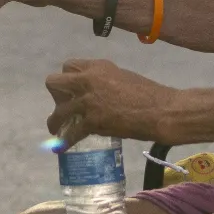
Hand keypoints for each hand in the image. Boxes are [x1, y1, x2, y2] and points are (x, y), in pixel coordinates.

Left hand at [46, 58, 175, 143]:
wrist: (160, 110)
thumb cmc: (148, 93)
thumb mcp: (122, 76)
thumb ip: (104, 80)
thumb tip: (96, 90)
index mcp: (97, 67)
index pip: (68, 65)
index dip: (68, 78)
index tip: (72, 90)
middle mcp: (88, 80)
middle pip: (54, 82)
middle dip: (56, 96)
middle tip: (65, 106)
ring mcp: (88, 101)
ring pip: (58, 111)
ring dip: (55, 122)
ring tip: (57, 129)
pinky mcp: (92, 121)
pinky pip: (70, 133)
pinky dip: (65, 142)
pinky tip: (63, 147)